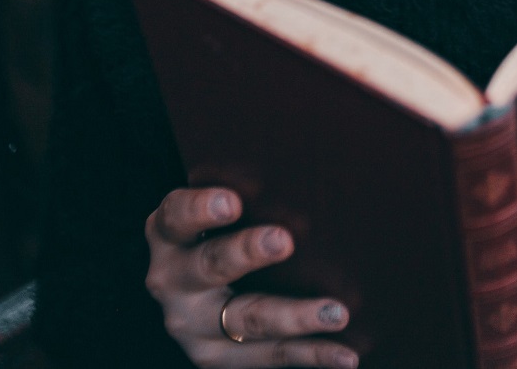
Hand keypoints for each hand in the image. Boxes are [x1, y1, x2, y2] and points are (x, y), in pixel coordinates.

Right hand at [145, 187, 358, 368]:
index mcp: (169, 233)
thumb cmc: (227, 228)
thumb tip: (316, 167)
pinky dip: (313, 355)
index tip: (231, 200)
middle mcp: (171, 280)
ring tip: (336, 311)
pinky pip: (270, 357)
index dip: (200, 208)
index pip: (177, 216)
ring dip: (294, 316)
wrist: (198, 294)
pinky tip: (347, 354)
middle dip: (246, 253)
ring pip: (245, 320)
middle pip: (208, 266)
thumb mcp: (221, 210)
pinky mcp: (216, 358)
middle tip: (284, 240)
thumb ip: (250, 196)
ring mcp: (191, 325)